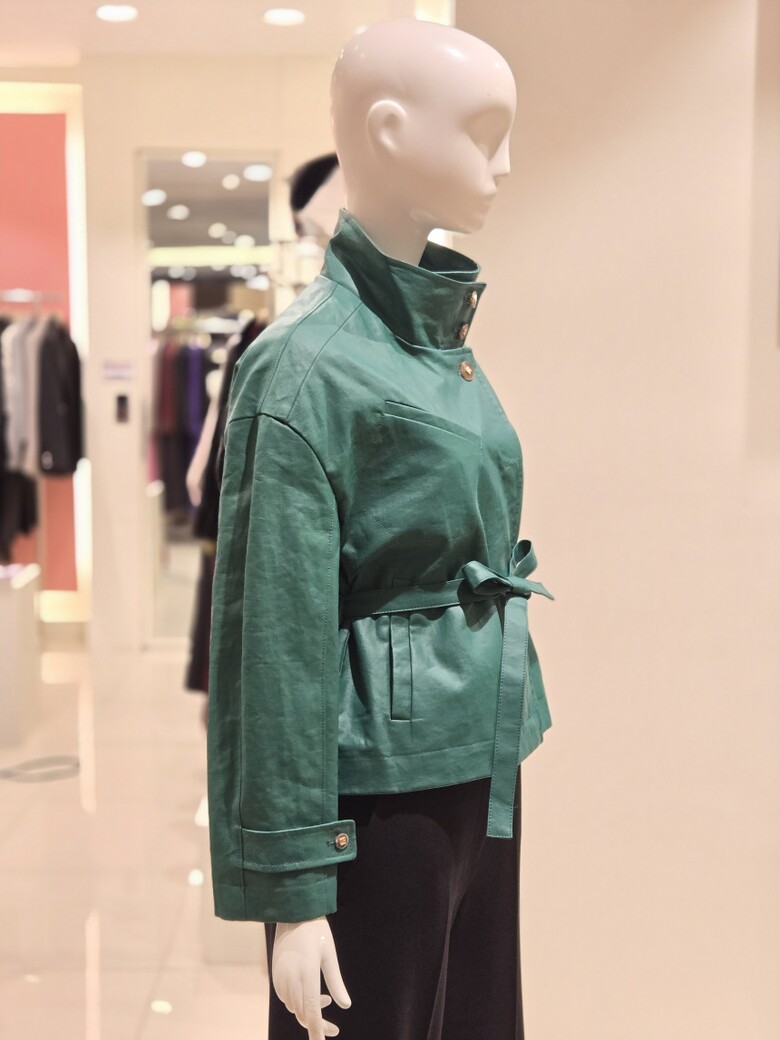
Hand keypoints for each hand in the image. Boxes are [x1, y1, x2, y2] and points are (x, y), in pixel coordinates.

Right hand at [271, 917, 350, 1038]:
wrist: (292, 912)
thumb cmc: (316, 931)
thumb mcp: (329, 955)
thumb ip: (337, 982)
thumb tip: (346, 1005)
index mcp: (307, 975)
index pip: (311, 1013)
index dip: (317, 1032)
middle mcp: (291, 979)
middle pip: (302, 1014)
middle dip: (317, 1024)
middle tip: (335, 1028)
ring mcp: (281, 977)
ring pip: (293, 1007)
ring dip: (308, 1011)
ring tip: (325, 998)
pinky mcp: (275, 974)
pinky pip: (286, 998)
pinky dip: (298, 1001)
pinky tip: (310, 991)